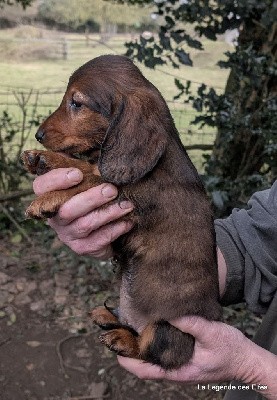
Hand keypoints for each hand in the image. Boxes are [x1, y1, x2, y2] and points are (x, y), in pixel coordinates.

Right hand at [33, 168, 133, 258]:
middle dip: (91, 198)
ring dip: (108, 214)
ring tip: (127, 205)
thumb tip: (97, 148)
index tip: (78, 173)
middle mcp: (54, 217)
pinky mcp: (81, 248)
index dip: (57, 180)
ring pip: (85, 225)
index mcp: (49, 196)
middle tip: (112, 189)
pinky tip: (127, 222)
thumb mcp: (84, 179)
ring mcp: (67, 234)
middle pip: (66, 209)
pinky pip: (97, 241)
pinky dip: (114, 231)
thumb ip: (83, 166)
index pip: (41, 186)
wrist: (100, 228)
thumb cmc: (90, 194)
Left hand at [118, 316, 247, 382]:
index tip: (116, 348)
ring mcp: (179, 362)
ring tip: (130, 326)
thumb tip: (171, 314)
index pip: (146, 371)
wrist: (246, 359)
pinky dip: (153, 339)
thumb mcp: (212, 334)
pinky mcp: (184, 355)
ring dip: (141, 343)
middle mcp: (176, 368)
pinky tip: (151, 325)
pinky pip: (163, 349)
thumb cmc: (231, 351)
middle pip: (145, 363)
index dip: (129, 361)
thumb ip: (192, 324)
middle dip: (131, 349)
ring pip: (153, 356)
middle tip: (118, 331)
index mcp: (179, 370)